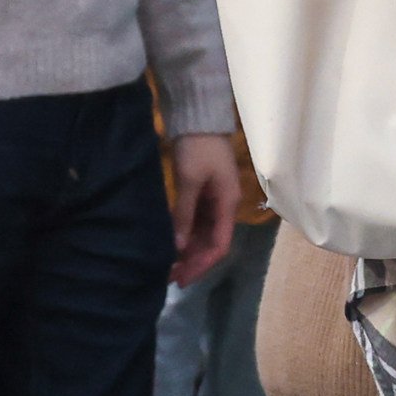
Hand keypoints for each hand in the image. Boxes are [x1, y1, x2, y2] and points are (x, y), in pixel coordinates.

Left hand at [166, 133, 242, 286]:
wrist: (199, 116)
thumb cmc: (198, 147)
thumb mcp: (190, 180)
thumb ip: (184, 213)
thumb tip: (177, 247)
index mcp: (228, 204)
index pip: (220, 245)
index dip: (202, 265)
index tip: (182, 278)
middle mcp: (224, 206)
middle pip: (212, 243)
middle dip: (194, 262)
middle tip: (170, 277)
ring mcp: (213, 199)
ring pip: (203, 234)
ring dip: (189, 251)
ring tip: (168, 264)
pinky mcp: (202, 192)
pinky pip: (196, 222)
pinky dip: (185, 235)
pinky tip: (171, 243)